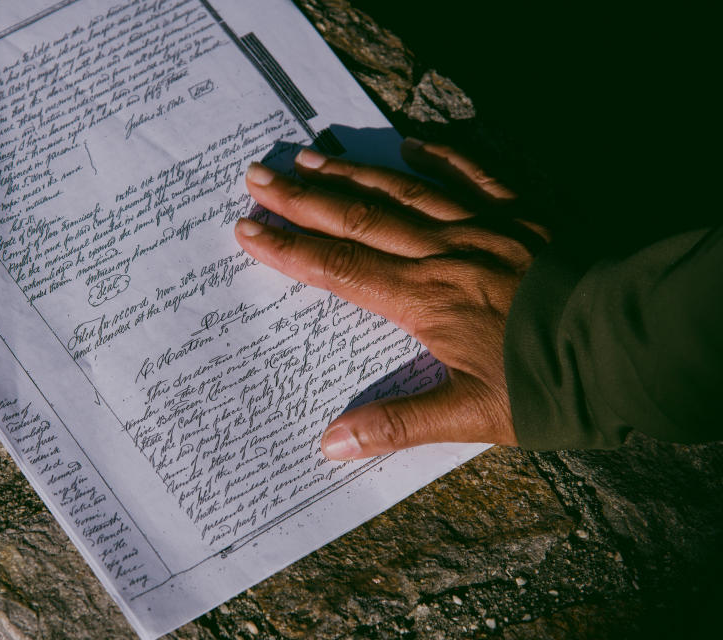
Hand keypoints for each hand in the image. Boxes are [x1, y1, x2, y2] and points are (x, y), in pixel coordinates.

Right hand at [234, 141, 547, 458]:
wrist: (627, 344)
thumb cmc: (549, 386)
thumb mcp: (472, 417)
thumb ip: (398, 424)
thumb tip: (329, 444)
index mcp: (425, 301)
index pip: (340, 270)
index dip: (290, 249)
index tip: (249, 228)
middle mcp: (442, 254)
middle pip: (359, 220)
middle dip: (304, 198)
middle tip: (258, 176)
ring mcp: (482, 227)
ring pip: (403, 192)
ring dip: (352, 174)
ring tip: (309, 155)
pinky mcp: (522, 214)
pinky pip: (474, 174)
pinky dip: (440, 158)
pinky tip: (411, 144)